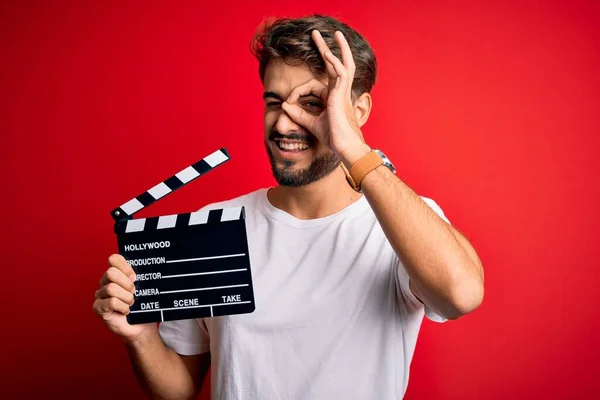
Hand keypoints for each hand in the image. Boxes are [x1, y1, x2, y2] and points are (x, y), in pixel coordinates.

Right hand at [93, 254, 156, 343]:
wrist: (141, 326)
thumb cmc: (142, 306)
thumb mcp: (143, 288)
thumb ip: (139, 276)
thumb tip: (139, 269)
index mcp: (116, 274)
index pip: (114, 259)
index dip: (125, 266)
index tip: (134, 277)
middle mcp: (105, 282)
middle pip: (111, 273)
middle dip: (126, 284)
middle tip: (134, 293)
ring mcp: (100, 295)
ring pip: (111, 288)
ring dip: (126, 298)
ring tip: (130, 304)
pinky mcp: (98, 307)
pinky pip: (111, 302)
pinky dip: (123, 307)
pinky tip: (125, 311)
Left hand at [281, 30, 370, 165]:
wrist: (344, 147)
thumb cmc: (333, 137)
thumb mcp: (311, 123)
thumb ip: (299, 114)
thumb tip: (284, 105)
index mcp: (334, 97)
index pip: (314, 84)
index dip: (298, 91)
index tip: (288, 102)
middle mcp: (339, 92)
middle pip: (336, 64)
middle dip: (327, 48)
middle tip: (317, 34)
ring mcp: (342, 92)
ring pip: (342, 64)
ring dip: (335, 48)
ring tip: (330, 34)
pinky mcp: (341, 95)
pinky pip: (340, 73)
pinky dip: (333, 62)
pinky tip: (326, 53)